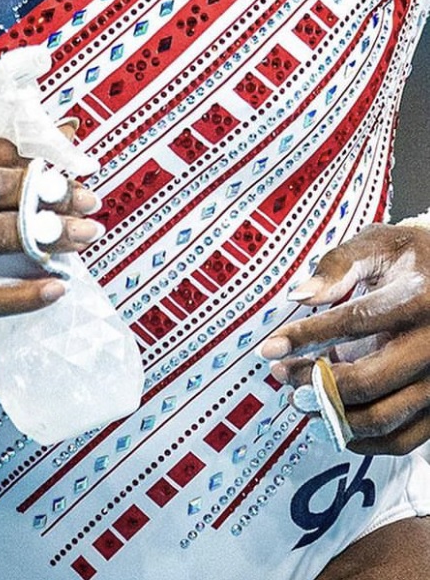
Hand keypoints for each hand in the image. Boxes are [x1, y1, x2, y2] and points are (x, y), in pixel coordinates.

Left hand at [258, 222, 429, 454]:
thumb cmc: (410, 259)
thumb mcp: (378, 245)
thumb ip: (337, 266)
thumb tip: (299, 296)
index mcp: (417, 300)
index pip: (354, 323)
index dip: (307, 337)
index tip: (269, 348)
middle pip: (369, 380)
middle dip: (315, 384)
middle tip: (281, 376)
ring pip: (383, 417)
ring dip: (332, 415)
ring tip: (298, 399)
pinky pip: (402, 439)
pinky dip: (362, 440)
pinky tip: (330, 422)